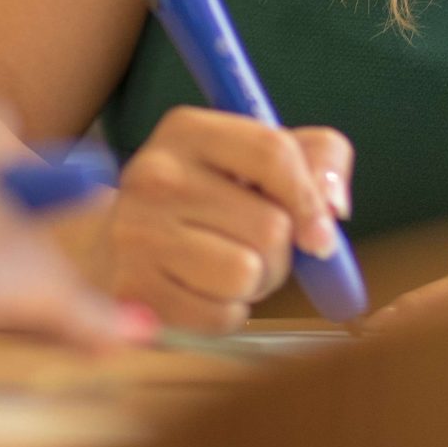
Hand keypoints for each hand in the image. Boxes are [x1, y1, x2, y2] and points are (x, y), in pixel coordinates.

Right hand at [91, 106, 353, 334]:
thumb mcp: (255, 161)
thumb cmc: (205, 201)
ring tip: (225, 269)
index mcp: (188, 130)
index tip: (320, 234)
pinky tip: (198, 291)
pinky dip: (225, 313)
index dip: (311, 199)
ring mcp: (137, 231)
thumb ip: (317, 160)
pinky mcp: (133, 287)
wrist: (113, 246)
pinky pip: (219, 315)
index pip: (272, 153)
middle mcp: (155, 173)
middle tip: (251, 248)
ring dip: (254, 285)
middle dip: (280, 253)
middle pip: (270, 226)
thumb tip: (334, 208)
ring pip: (247, 273)